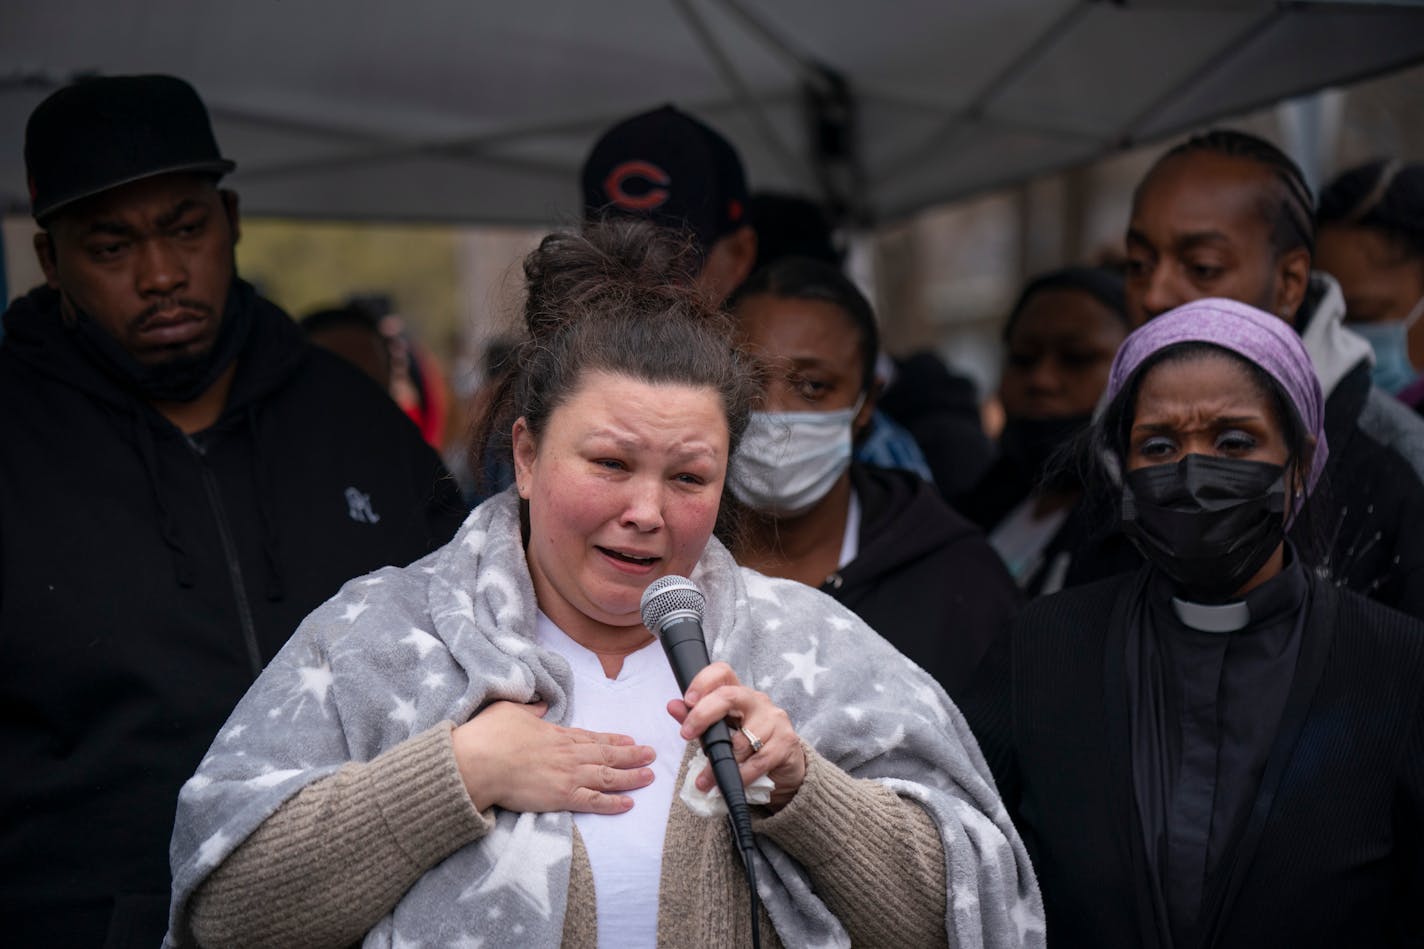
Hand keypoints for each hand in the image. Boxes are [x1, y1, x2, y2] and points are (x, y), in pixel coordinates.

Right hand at [452, 700, 655, 813]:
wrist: (478, 761)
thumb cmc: (489, 735)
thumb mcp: (511, 711)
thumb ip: (531, 710)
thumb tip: (541, 707)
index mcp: (557, 733)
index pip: (592, 736)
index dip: (613, 739)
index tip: (630, 739)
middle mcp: (569, 753)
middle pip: (607, 754)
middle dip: (632, 755)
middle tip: (651, 754)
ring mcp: (568, 775)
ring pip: (608, 776)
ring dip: (631, 776)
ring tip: (649, 776)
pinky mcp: (562, 796)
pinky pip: (594, 802)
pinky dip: (613, 803)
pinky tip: (628, 804)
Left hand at [667, 662, 805, 810]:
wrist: (784, 770)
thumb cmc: (747, 748)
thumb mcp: (719, 734)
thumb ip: (697, 720)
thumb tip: (672, 706)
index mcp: (738, 694)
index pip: (722, 673)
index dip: (702, 681)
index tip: (687, 700)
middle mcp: (757, 701)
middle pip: (728, 696)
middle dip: (703, 714)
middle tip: (686, 735)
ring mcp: (774, 719)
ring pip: (741, 739)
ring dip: (719, 762)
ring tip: (705, 779)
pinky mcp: (786, 742)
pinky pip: (757, 761)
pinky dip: (740, 775)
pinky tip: (729, 783)